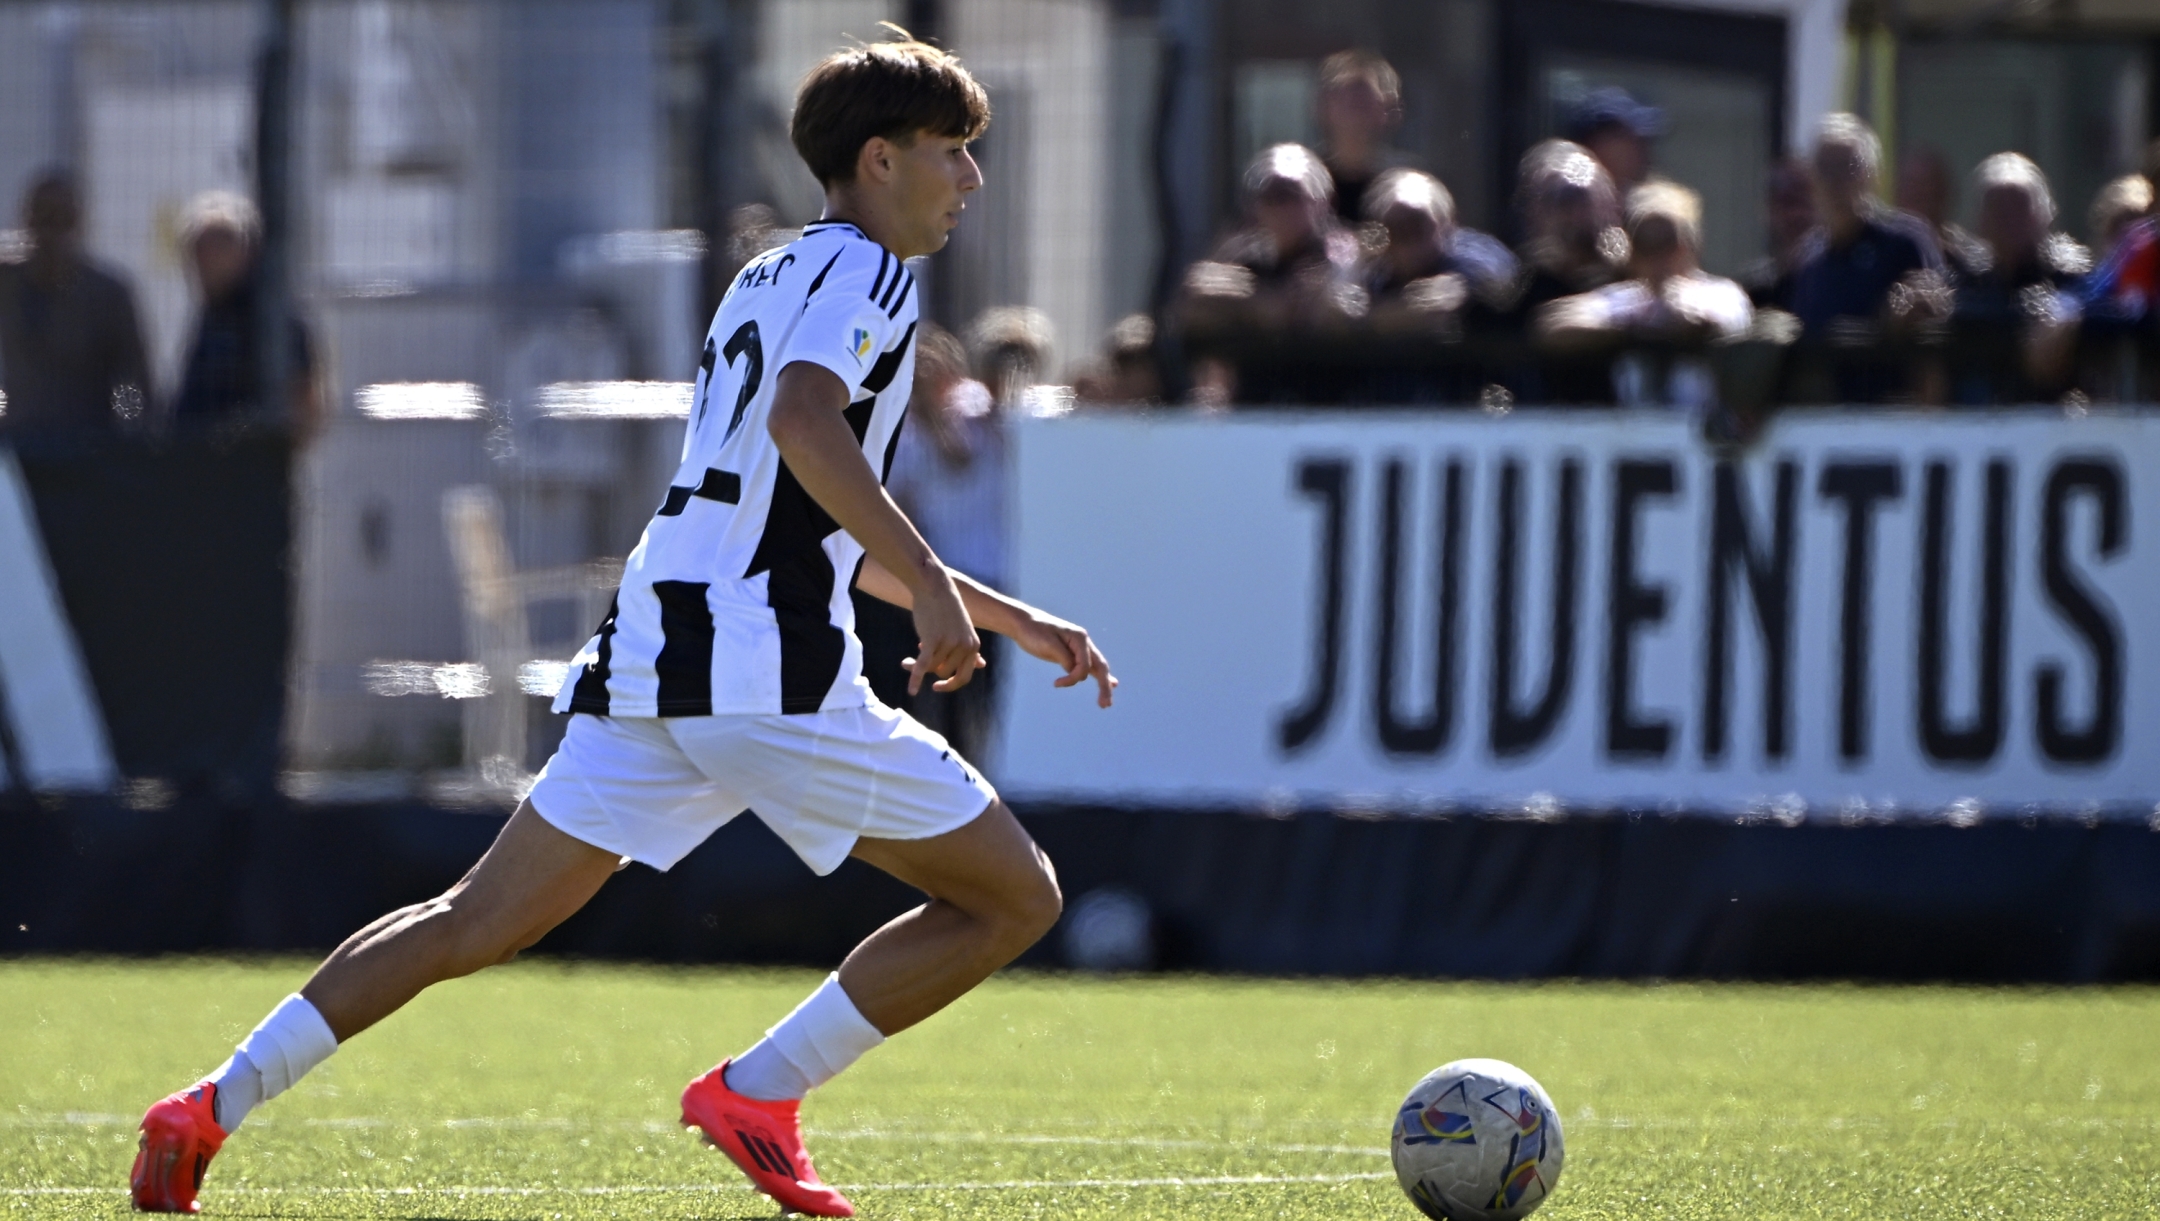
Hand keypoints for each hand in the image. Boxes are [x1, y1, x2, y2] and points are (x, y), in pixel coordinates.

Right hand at [904, 575, 983, 696]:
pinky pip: (923, 665)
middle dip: (930, 672)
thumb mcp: (964, 631)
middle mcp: (965, 646)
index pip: (964, 677)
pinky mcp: (932, 640)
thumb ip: (970, 649)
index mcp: (973, 646)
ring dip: (917, 666)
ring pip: (932, 667)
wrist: (934, 588)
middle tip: (915, 667)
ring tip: (907, 659)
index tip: (937, 686)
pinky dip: (916, 678)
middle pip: (945, 673)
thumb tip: (981, 665)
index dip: (951, 685)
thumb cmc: (947, 610)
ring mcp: (949, 643)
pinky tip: (911, 691)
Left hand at [1003, 605, 1117, 708]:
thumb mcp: (1049, 646)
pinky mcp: (1073, 653)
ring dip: (1104, 685)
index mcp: (1080, 638)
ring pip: (1097, 668)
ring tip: (1106, 703)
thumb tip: (1074, 671)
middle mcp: (1084, 642)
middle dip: (1104, 686)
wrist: (1024, 623)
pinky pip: (1090, 667)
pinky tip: (1112, 684)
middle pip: (1100, 666)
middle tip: (1105, 705)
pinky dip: (1099, 676)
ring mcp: (1080, 647)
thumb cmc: (1034, 632)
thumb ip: (1065, 658)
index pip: (1085, 665)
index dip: (1073, 678)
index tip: (1056, 684)